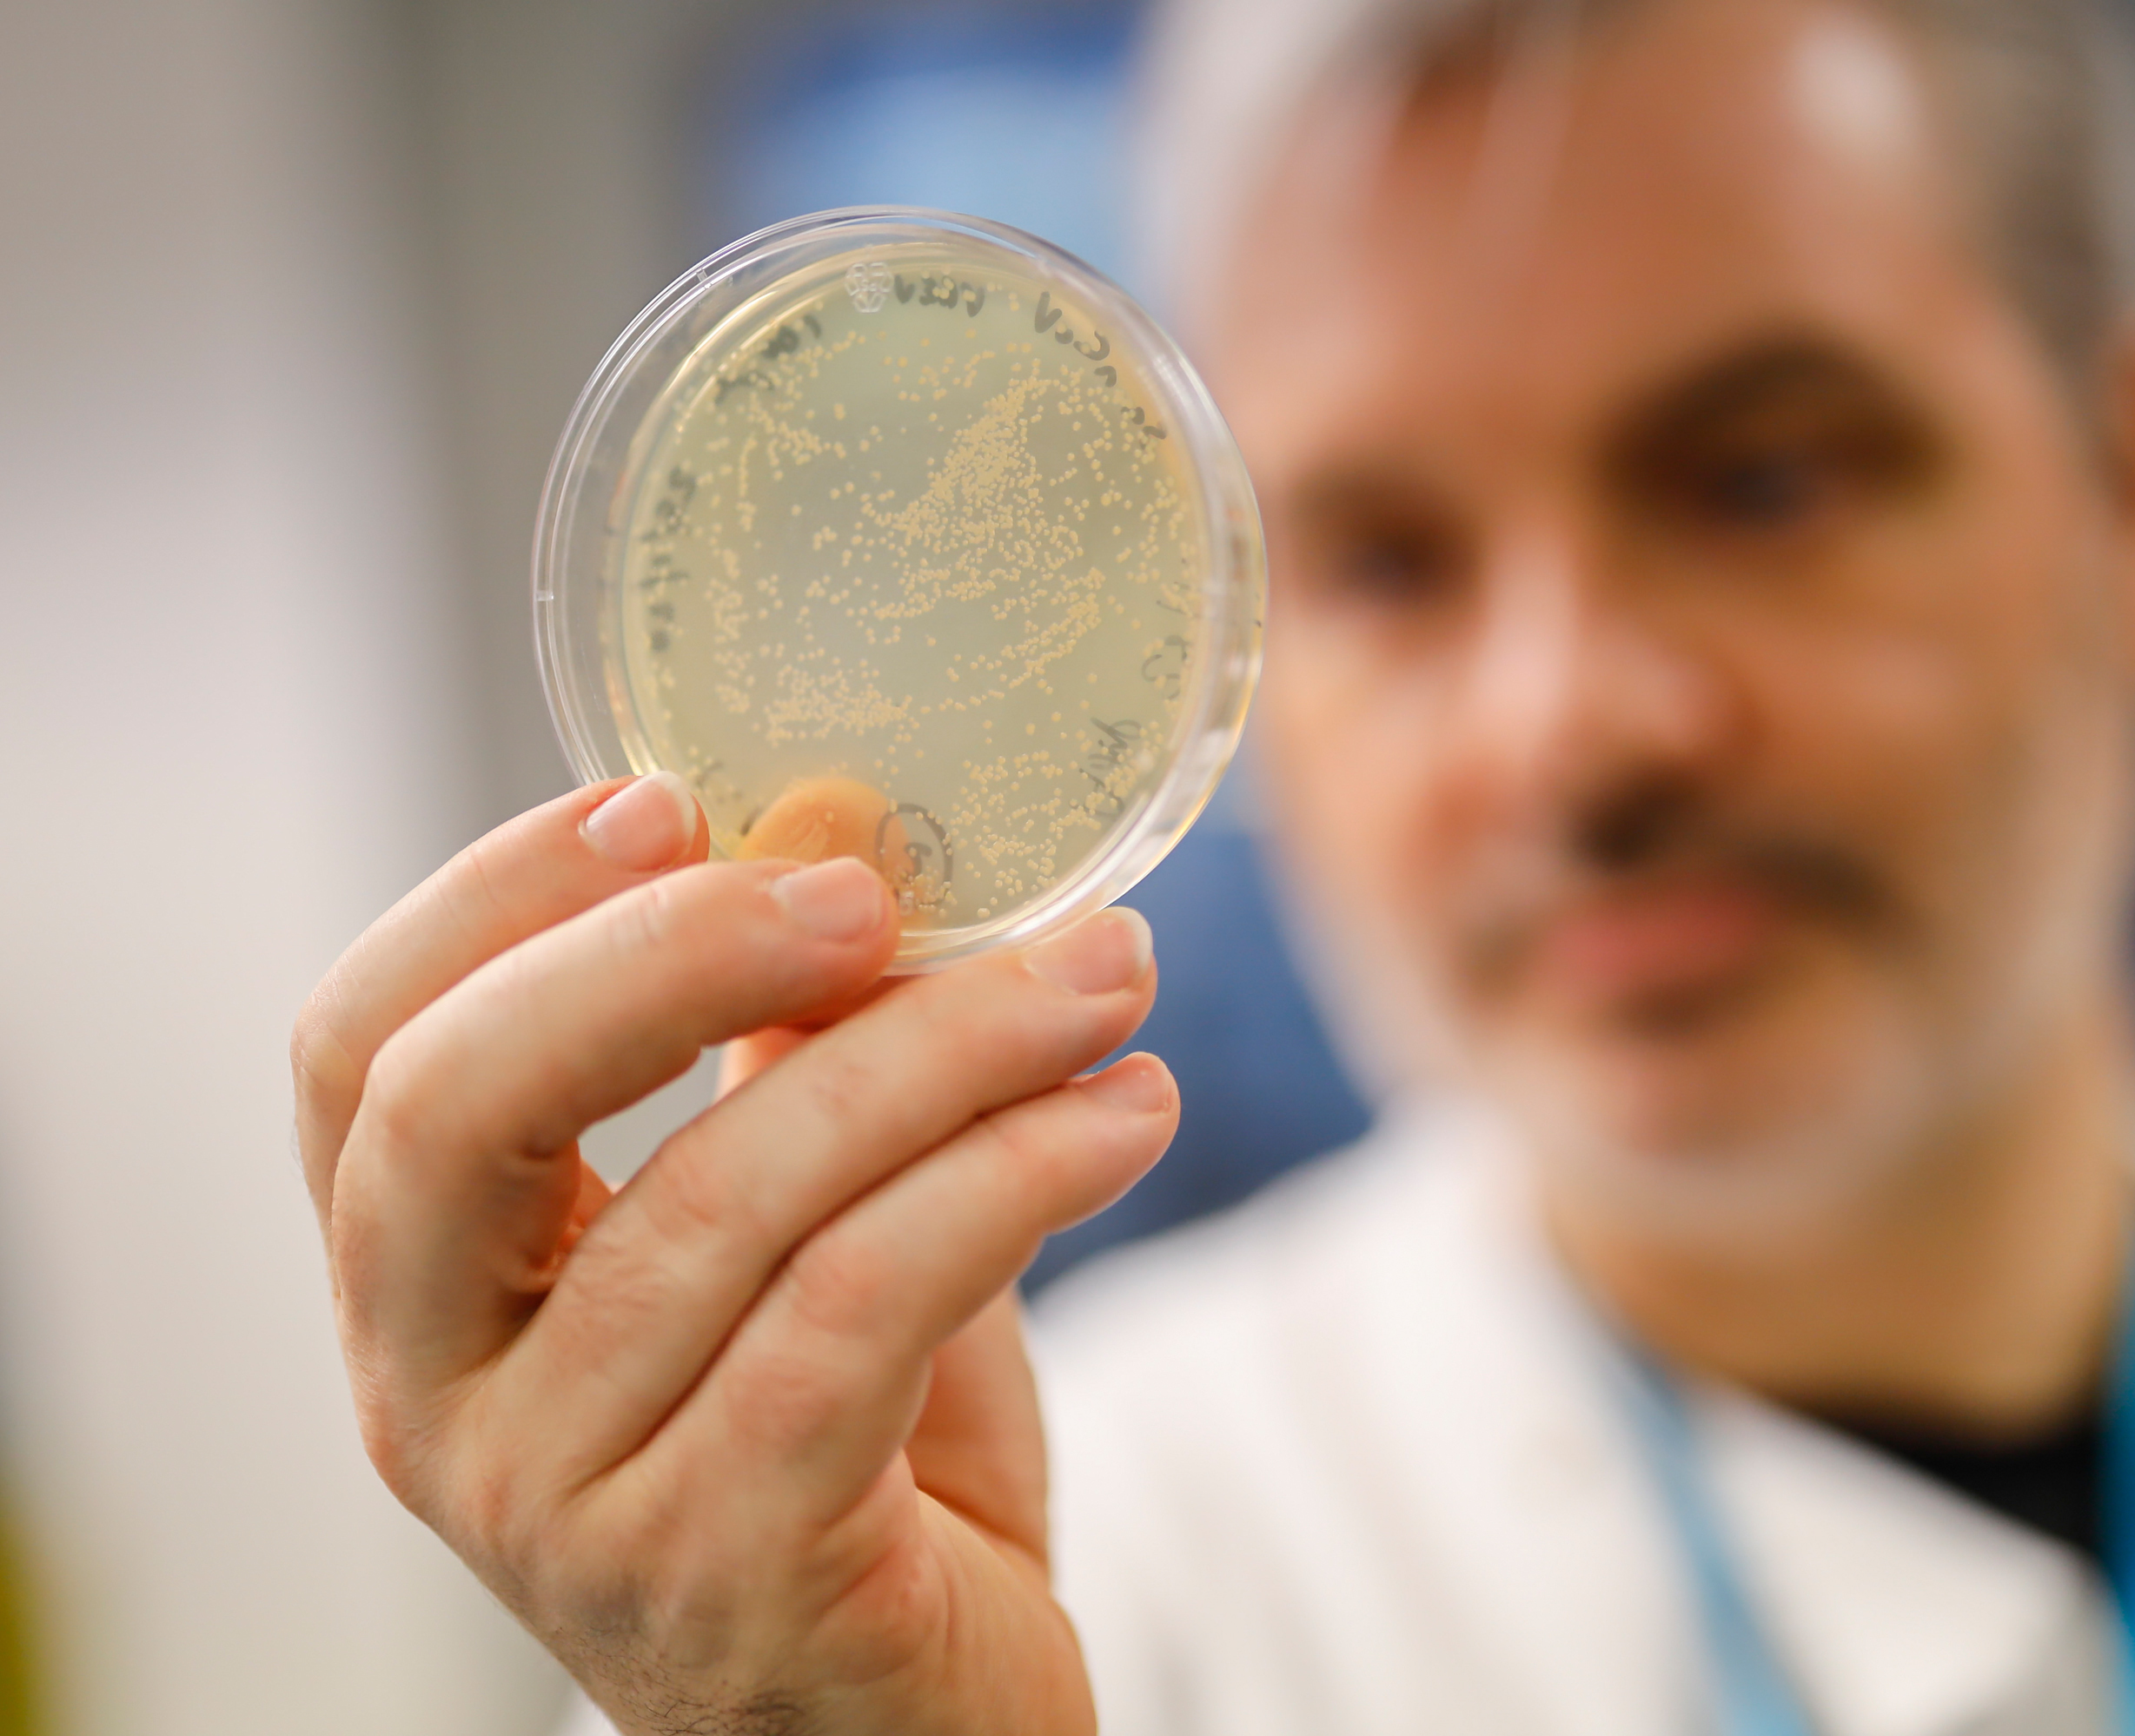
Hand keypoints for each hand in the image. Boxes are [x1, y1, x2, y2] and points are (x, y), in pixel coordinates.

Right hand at [293, 773, 1174, 1733]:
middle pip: (457, 1112)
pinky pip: (860, 1312)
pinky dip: (1011, 1177)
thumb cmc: (847, 1460)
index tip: (671, 797)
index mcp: (426, 1292)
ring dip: (941, 1053)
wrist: (917, 1720)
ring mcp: (562, 1505)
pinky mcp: (726, 1572)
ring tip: (1104, 977)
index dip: (491, 905)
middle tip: (869, 883)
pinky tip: (1128, 1111)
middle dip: (669, 951)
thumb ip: (769, 1062)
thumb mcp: (786, 1238)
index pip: (357, 1064)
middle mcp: (438, 1403)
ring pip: (724, 1203)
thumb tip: (833, 830)